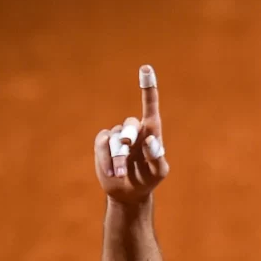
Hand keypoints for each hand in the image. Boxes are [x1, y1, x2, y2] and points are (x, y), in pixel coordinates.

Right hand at [94, 64, 169, 203]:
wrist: (129, 191)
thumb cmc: (148, 179)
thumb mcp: (158, 172)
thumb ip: (158, 157)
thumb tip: (151, 140)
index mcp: (151, 132)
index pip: (150, 108)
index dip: (148, 88)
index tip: (147, 69)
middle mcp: (135, 130)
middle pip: (130, 125)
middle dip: (129, 137)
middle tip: (128, 147)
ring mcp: (118, 135)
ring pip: (115, 140)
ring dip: (119, 159)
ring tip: (122, 173)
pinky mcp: (103, 143)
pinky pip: (102, 144)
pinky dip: (107, 159)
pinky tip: (113, 172)